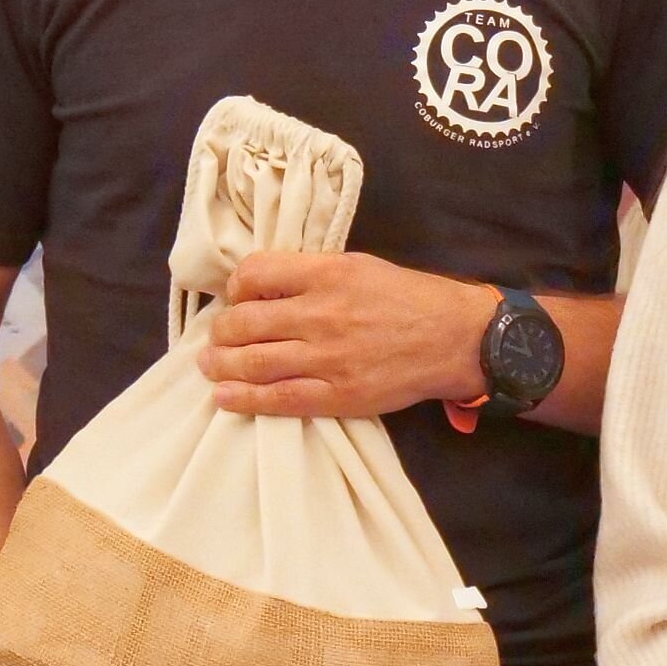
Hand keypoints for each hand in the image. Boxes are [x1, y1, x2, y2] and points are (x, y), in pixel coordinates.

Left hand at [197, 252, 490, 419]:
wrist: (455, 338)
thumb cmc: (409, 298)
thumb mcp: (360, 266)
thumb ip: (313, 274)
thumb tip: (265, 289)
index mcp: (327, 274)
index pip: (254, 274)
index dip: (235, 288)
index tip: (237, 299)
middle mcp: (322, 313)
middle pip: (243, 322)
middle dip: (220, 333)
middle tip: (216, 339)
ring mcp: (328, 358)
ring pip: (252, 362)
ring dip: (220, 365)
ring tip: (210, 366)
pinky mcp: (338, 395)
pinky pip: (277, 399)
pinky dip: (242, 398)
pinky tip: (224, 396)